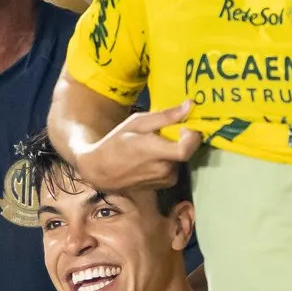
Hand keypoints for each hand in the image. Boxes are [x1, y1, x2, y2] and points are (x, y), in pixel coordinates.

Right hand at [74, 102, 199, 192]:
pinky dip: (169, 159)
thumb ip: (165, 116)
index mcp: (155, 153)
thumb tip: (190, 105)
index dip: (191, 135)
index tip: (183, 125)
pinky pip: (175, 166)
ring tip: (153, 145)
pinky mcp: (165, 185)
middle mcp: (164, 169)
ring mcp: (165, 179)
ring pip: (181, 158)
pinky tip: (152, 157)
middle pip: (187, 150)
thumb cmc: (116, 143)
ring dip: (173, 149)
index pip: (187, 148)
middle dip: (180, 138)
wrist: (100, 171)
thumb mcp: (137, 123)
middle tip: (164, 132)